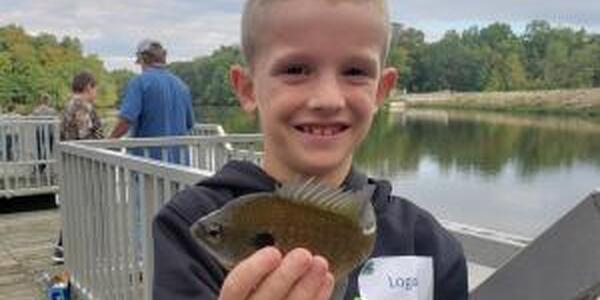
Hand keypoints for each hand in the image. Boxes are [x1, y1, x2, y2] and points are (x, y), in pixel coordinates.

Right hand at [218, 247, 333, 299]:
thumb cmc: (256, 285)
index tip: (273, 252)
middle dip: (286, 276)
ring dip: (307, 286)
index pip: (236, 285)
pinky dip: (318, 297)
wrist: (268, 298)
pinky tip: (326, 280)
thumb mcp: (249, 273)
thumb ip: (257, 263)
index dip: (254, 269)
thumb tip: (278, 234)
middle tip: (304, 255)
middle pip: (264, 298)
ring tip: (320, 264)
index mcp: (230, 298)